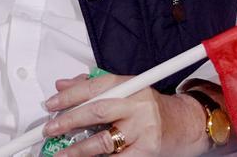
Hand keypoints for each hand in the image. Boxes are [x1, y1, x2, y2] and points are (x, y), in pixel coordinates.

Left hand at [42, 74, 208, 156]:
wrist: (187, 124)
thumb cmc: (152, 108)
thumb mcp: (126, 90)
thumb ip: (94, 87)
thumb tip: (63, 85)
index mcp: (130, 86)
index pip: (94, 88)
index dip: (69, 96)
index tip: (51, 104)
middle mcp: (137, 105)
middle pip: (97, 112)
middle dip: (68, 121)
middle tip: (49, 130)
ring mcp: (143, 129)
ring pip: (104, 140)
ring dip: (78, 150)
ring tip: (62, 154)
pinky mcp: (148, 150)